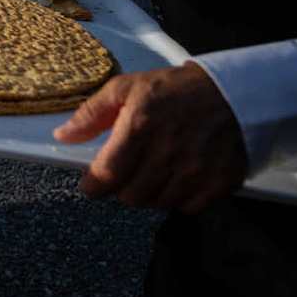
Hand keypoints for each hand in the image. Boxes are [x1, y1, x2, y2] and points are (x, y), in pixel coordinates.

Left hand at [54, 62, 247, 211]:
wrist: (232, 93)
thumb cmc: (175, 90)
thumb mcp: (127, 88)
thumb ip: (91, 113)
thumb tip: (63, 136)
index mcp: (141, 126)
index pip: (107, 175)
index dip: (93, 185)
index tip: (91, 183)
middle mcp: (168, 151)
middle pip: (131, 196)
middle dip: (123, 186)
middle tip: (130, 168)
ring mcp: (196, 170)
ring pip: (157, 204)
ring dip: (151, 192)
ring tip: (157, 167)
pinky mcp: (219, 183)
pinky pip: (187, 208)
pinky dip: (179, 197)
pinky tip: (180, 173)